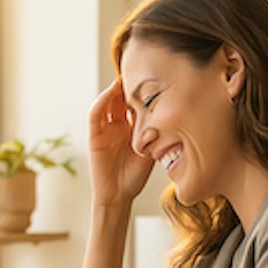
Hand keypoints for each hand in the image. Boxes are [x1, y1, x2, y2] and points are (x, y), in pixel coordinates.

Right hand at [87, 80, 154, 208]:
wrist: (118, 197)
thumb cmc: (135, 177)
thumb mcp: (151, 151)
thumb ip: (157, 134)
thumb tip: (173, 115)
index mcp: (131, 128)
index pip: (136, 104)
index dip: (143, 92)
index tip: (156, 77)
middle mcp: (117, 126)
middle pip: (121, 99)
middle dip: (130, 86)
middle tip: (141, 71)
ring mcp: (105, 130)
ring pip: (108, 102)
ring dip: (114, 89)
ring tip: (125, 77)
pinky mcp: (94, 136)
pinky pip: (95, 115)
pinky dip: (101, 102)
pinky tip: (110, 92)